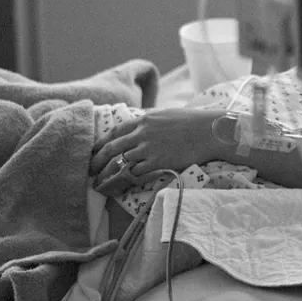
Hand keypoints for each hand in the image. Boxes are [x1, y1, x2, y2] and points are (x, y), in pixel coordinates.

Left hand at [89, 108, 224, 193]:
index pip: (115, 131)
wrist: (210, 131)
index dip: (101, 143)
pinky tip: (121, 185)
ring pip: (120, 162)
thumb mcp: (167, 115)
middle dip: (98, 160)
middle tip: (90, 170)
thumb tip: (143, 129)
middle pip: (112, 148)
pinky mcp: (158, 162)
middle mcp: (143, 132)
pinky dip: (126, 179)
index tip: (94, 151)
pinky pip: (136, 173)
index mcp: (145, 119)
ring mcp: (149, 148)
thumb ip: (152, 122)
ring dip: (108, 174)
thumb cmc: (194, 122)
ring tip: (100, 183)